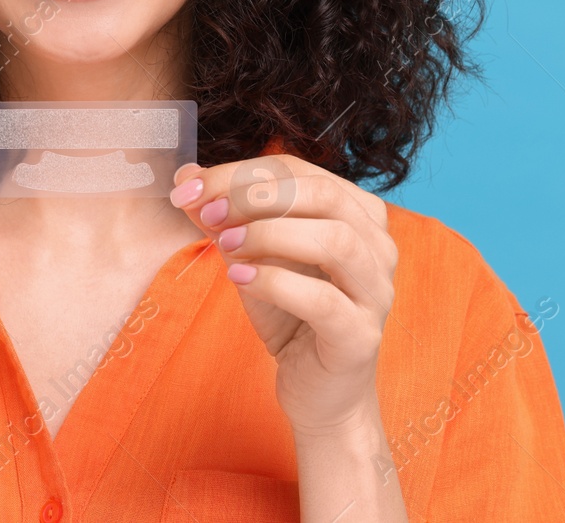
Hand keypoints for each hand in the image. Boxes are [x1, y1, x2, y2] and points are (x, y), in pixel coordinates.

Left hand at [169, 155, 397, 436]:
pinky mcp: (360, 336)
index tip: (189, 187)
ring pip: (335, 240)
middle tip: (208, 213)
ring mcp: (375, 292)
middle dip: (256, 196)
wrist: (319, 393)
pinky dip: (275, 282)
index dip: (239, 173)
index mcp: (357, 214)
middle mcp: (378, 246)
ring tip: (225, 245)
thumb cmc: (290, 316)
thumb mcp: (251, 256)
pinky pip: (323, 300)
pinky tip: (240, 279)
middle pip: (323, 195)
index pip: (299, 171)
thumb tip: (186, 177)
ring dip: (270, 234)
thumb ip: (224, 217)